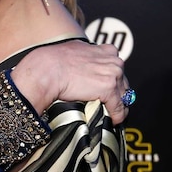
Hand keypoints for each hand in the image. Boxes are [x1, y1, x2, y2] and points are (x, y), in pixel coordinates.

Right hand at [11, 40, 129, 125]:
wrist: (48, 69)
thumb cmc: (54, 60)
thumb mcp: (75, 52)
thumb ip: (86, 58)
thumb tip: (83, 67)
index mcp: (106, 50)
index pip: (117, 68)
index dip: (113, 80)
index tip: (109, 88)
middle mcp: (113, 60)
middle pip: (123, 82)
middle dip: (117, 94)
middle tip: (110, 104)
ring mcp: (113, 74)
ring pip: (124, 95)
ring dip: (118, 106)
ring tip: (112, 115)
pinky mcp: (109, 89)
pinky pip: (118, 107)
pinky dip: (117, 116)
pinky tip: (113, 120)